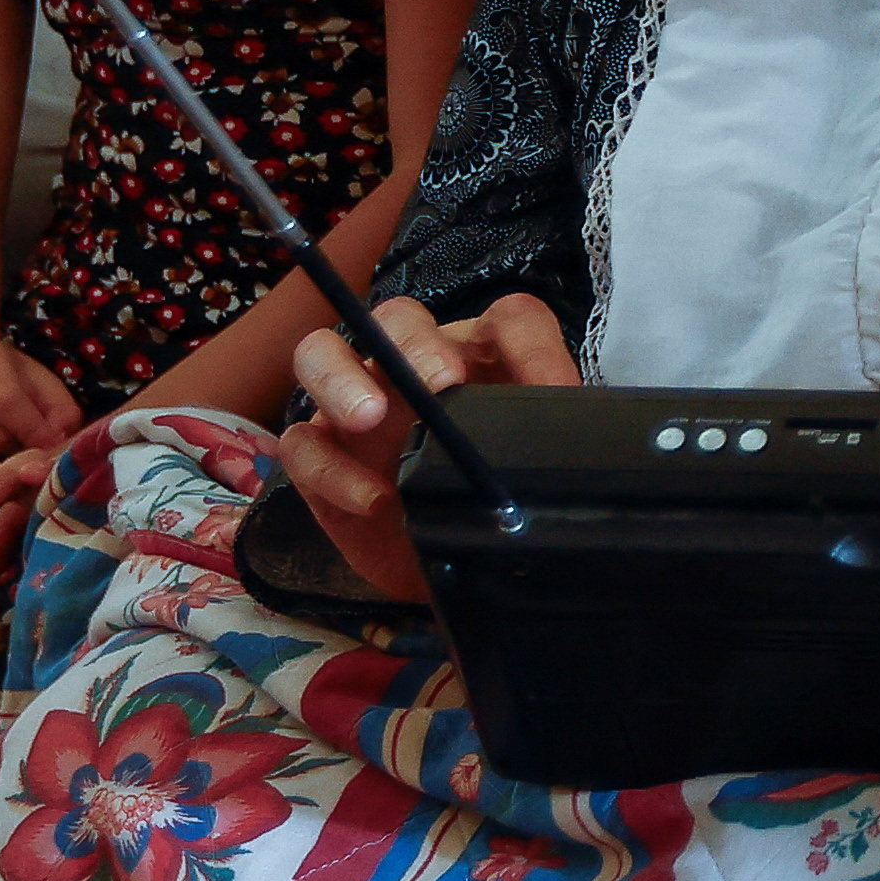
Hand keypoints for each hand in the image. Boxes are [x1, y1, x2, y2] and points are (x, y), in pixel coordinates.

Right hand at [283, 293, 578, 603]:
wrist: (443, 563)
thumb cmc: (486, 498)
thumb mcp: (524, 471)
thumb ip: (547, 444)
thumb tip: (576, 440)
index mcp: (481, 355)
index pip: (508, 320)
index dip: (531, 346)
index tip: (550, 389)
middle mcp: (411, 365)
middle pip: (399, 318)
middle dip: (416, 343)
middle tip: (441, 384)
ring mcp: (355, 401)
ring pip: (321, 353)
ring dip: (341, 378)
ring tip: (369, 416)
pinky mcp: (322, 453)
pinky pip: (303, 443)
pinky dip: (330, 468)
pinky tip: (372, 499)